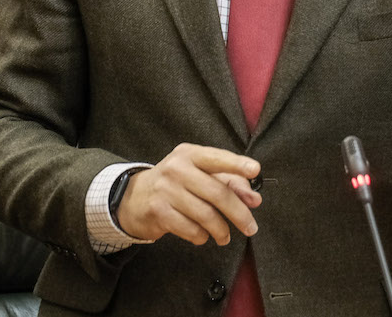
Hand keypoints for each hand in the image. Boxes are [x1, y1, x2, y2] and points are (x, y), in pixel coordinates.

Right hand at [117, 143, 261, 245]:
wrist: (135, 197)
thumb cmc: (177, 183)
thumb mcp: (200, 174)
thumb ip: (230, 182)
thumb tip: (254, 199)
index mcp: (190, 154)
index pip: (217, 158)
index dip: (237, 164)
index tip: (255, 170)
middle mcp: (177, 168)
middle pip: (217, 193)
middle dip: (239, 213)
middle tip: (251, 228)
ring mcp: (166, 190)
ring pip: (206, 215)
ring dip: (221, 230)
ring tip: (224, 236)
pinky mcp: (158, 211)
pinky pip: (191, 229)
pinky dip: (202, 236)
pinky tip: (203, 235)